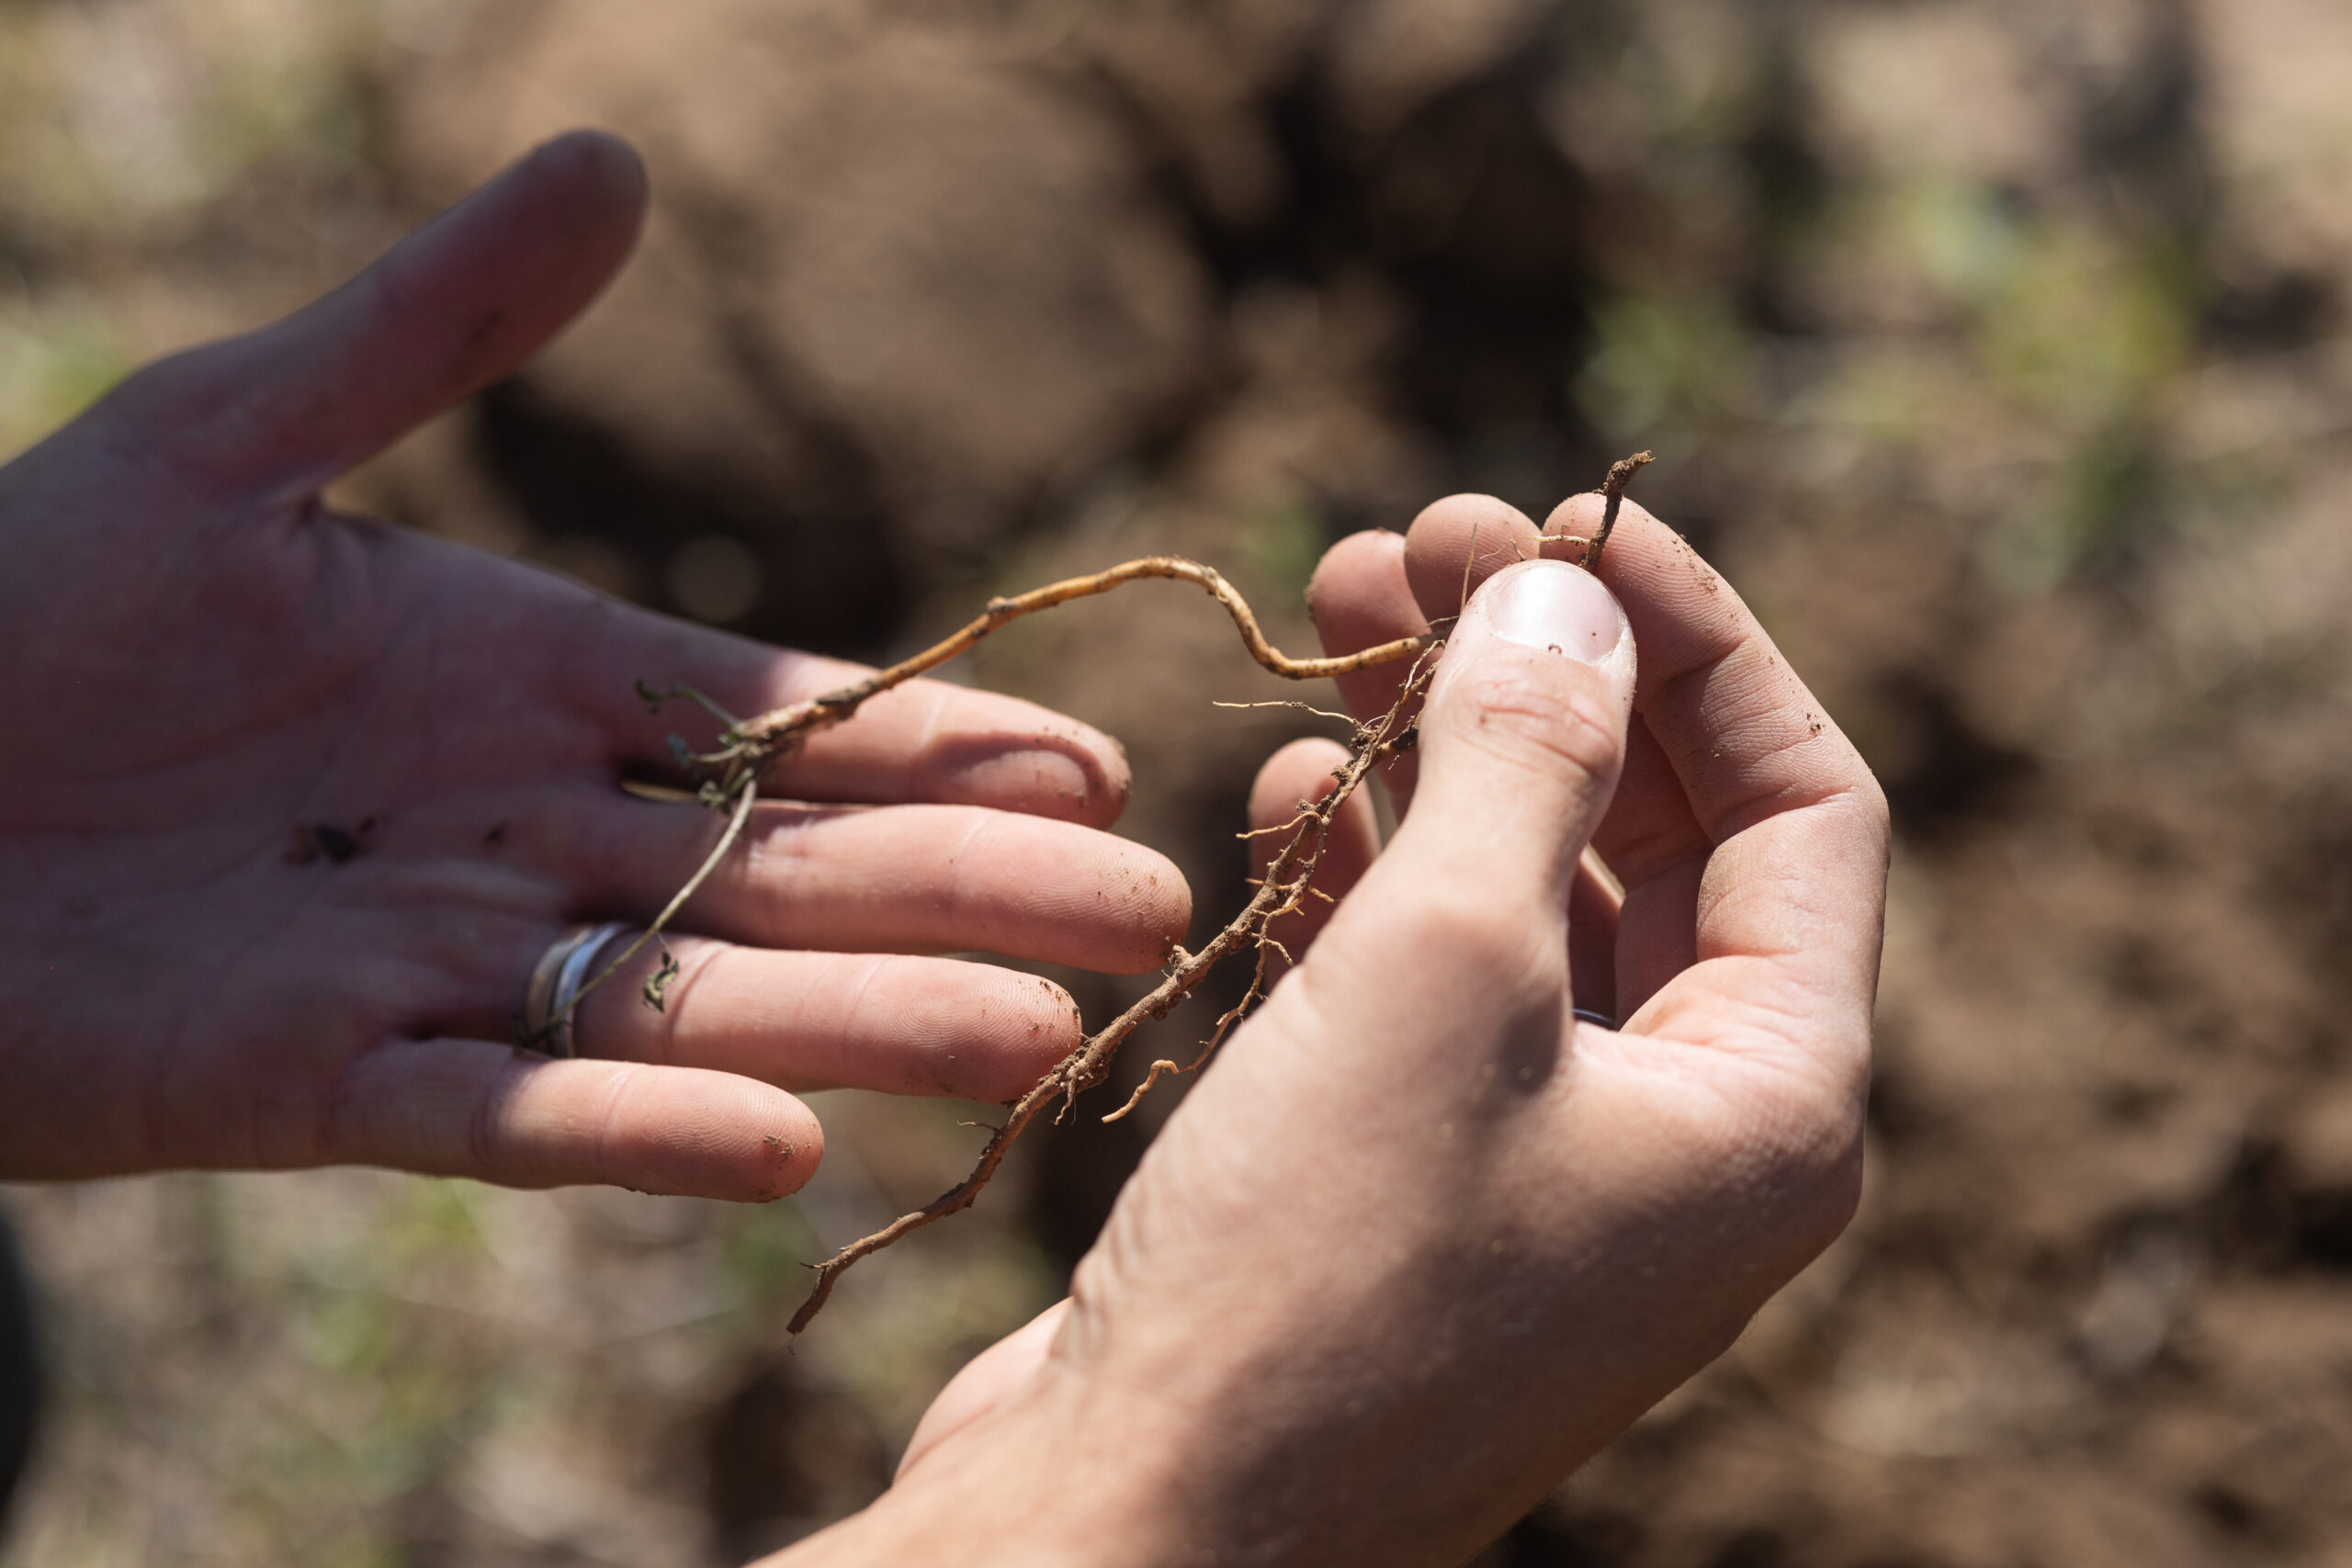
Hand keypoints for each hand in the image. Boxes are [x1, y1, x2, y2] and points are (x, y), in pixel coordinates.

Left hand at [0, 133, 1187, 1198]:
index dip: (939, 747)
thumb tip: (615, 161)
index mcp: (529, 682)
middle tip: (1147, 921)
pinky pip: (509, 1106)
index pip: (781, 720)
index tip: (1089, 768)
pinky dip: (637, 1126)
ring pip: (690, 998)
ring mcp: (438, 965)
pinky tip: (778, 1149)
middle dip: (967, 895)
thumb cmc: (13, 605)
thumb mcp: (230, 432)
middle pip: (785, 872)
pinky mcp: (319, 1083)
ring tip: (1032, 1044)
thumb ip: (432, 326)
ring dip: (860, 1023)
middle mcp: (523, 834)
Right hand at [814, 494, 1886, 1563]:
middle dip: (1537, 672)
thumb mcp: (1442, 964)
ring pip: (1523, 892)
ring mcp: (1544, 1158)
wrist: (1138, 1518)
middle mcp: (1682, 1131)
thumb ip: (1526, 751)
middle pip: (1654, 829)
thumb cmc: (1317, 1264)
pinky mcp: (1413, 1175)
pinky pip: (1424, 978)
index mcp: (1770, 1101)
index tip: (1555, 516)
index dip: (1692, 637)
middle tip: (1403, 545)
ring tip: (1329, 623)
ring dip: (1436, 753)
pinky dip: (1368, 872)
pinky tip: (1287, 796)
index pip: (1802, 802)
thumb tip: (1567, 584)